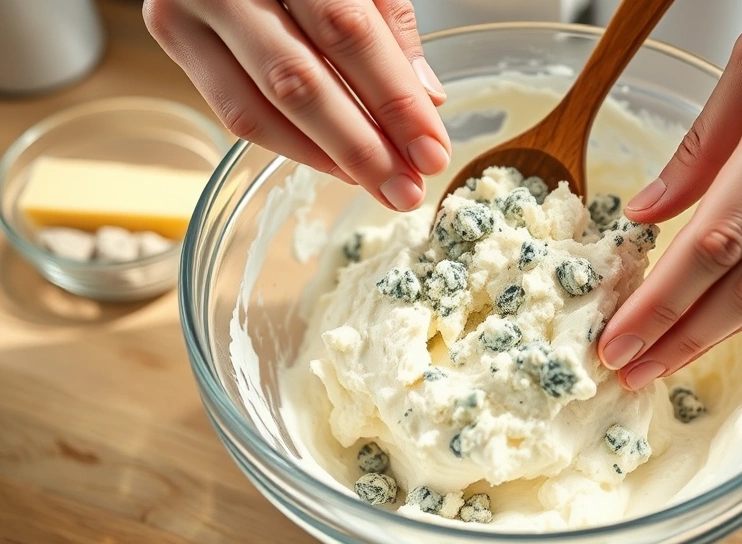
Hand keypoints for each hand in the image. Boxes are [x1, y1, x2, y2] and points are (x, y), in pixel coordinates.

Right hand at [143, 0, 450, 210]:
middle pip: (298, 80)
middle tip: (406, 191)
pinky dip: (291, 145)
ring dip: (326, 158)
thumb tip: (426, 100)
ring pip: (258, 109)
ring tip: (379, 184)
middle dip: (362, 147)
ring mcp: (188, 6)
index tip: (431, 152)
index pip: (346, 32)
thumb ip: (389, 25)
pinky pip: (234, 110)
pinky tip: (334, 163)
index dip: (393, 99)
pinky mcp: (174, 33)